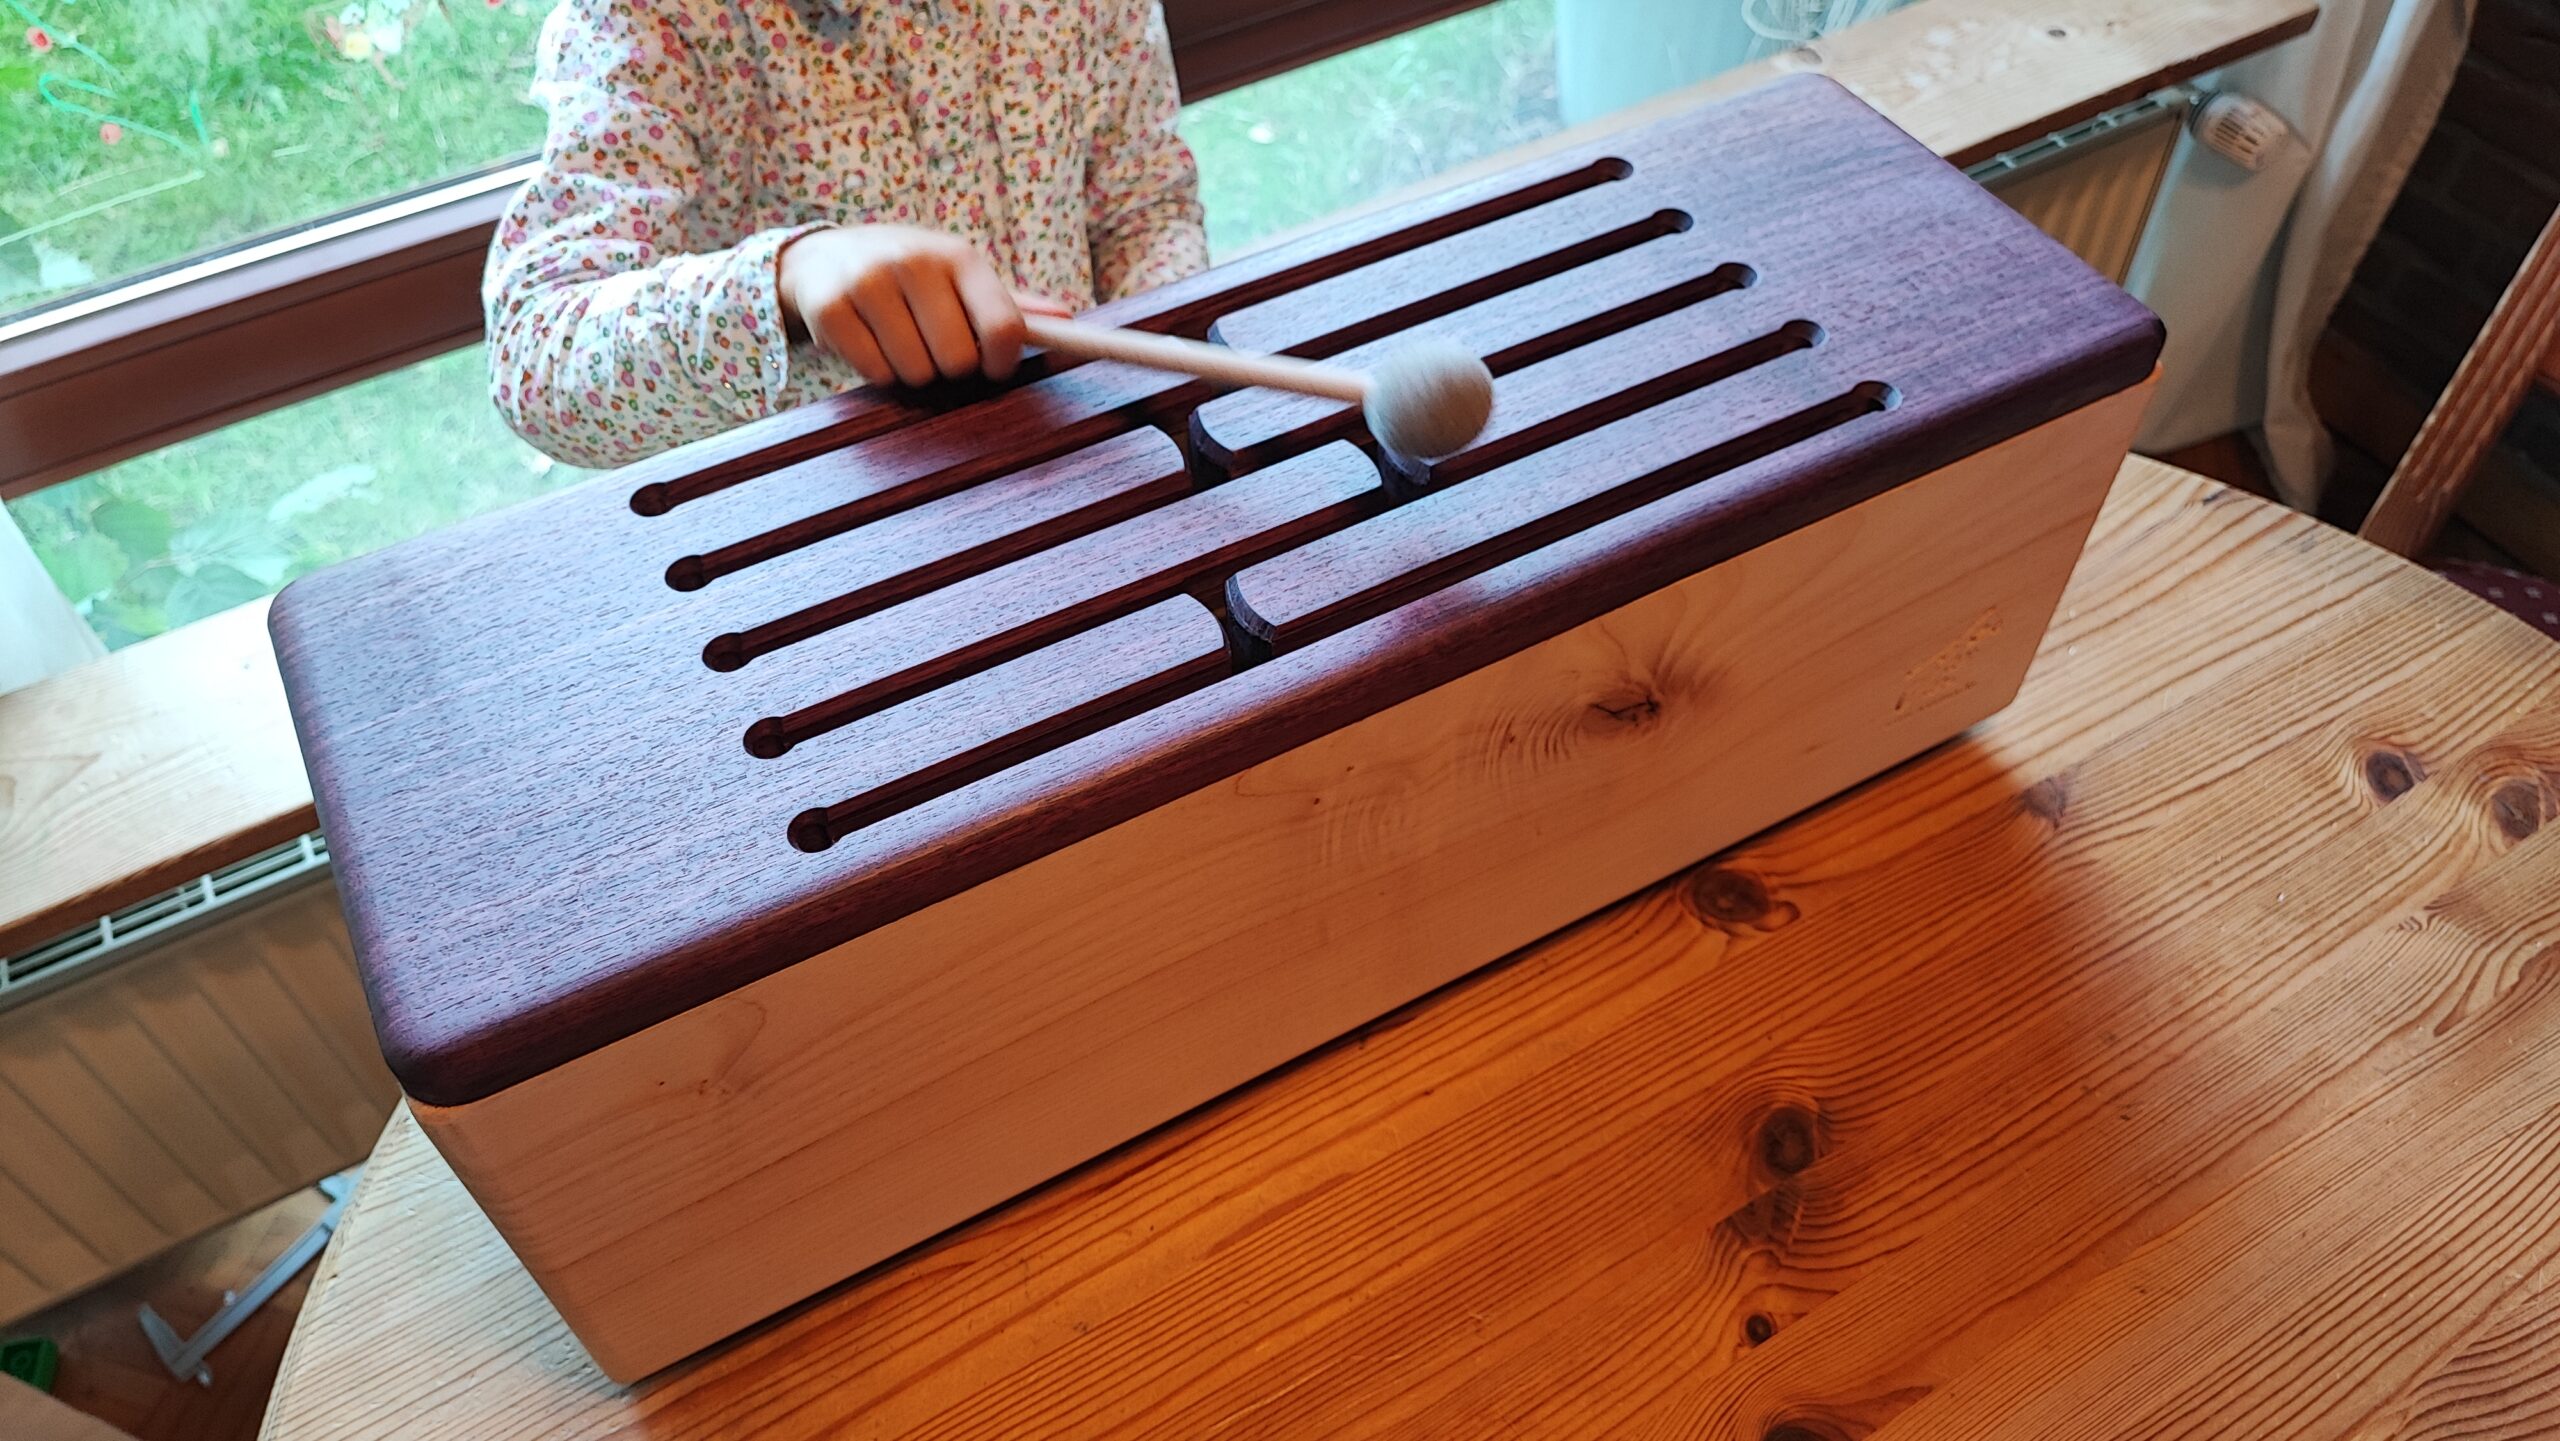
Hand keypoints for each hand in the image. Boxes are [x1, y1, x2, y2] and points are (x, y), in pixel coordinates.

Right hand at [776, 226, 1071, 386]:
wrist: (823, 257)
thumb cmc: (910, 277)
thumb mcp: (959, 278)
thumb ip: (1010, 304)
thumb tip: (1065, 319)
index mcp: (959, 256)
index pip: (1003, 326)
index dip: (1003, 361)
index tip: (993, 367)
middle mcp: (915, 262)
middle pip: (959, 360)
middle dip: (950, 367)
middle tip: (934, 348)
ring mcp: (870, 282)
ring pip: (916, 373)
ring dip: (912, 373)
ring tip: (898, 342)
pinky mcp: (831, 308)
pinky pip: (875, 373)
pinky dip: (877, 372)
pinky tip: (869, 342)